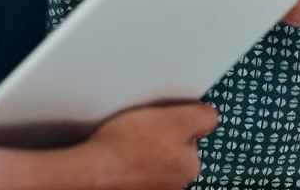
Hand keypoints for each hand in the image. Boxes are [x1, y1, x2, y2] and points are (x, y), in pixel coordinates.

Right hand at [60, 103, 217, 189]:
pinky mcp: (128, 189)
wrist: (90, 173)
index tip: (162, 119)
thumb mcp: (176, 119)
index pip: (191, 139)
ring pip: (149, 164)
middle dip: (158, 141)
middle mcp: (174, 186)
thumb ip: (202, 117)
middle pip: (170, 153)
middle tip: (140, 129)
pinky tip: (114, 158)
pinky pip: (131, 174)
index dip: (176, 123)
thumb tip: (209, 117)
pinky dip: (125, 167)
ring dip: (140, 154)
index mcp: (189, 167)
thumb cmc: (126, 148)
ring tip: (123, 143)